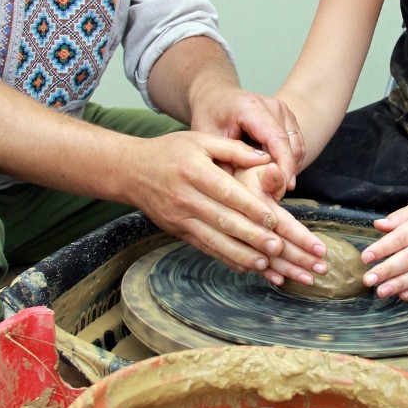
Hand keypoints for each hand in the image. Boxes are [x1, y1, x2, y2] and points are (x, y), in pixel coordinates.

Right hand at [125, 131, 323, 275]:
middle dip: (252, 236)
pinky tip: (243, 266)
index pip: (227, 193)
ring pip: (214, 239)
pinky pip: (204, 247)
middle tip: (277, 248)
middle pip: (223, 220)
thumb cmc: (170, 151)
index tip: (274, 219)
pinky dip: (224, 258)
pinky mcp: (177, 231)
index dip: (251, 207)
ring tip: (264, 263)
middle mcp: (186, 198)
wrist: (131, 171)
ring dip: (240, 254)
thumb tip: (266, 157)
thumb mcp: (199, 140)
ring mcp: (180, 217)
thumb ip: (233, 149)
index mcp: (195, 172)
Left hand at [190, 88, 304, 190]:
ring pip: (296, 147)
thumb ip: (226, 162)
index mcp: (251, 108)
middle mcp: (273, 106)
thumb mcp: (208, 139)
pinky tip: (274, 174)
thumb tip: (246, 190)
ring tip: (272, 186)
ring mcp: (283, 110)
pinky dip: (288, 162)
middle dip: (286, 172)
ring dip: (288, 168)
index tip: (284, 187)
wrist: (215, 96)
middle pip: (290, 145)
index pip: (276, 139)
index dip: (283, 165)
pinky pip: (295, 145)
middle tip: (275, 194)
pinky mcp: (287, 118)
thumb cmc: (209, 116)